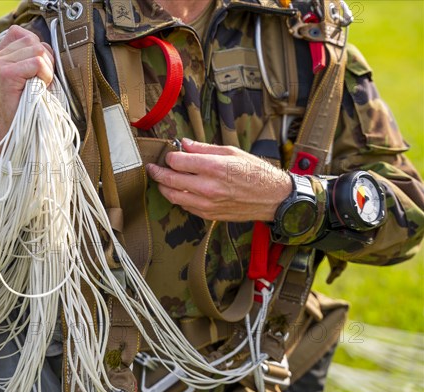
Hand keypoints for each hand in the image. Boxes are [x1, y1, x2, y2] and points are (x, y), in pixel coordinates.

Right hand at [0, 25, 54, 140]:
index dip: (40, 51)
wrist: (18, 131)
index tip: (37, 73)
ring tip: (38, 87)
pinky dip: (45, 76)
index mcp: (0, 55)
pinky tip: (37, 89)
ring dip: (46, 70)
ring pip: (39, 50)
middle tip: (40, 82)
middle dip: (46, 61)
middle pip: (35, 41)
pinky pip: (37, 63)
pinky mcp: (5, 73)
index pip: (26, 34)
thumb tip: (49, 43)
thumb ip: (35, 55)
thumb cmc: (30, 104)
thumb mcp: (31, 75)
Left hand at [145, 139, 291, 221]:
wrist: (271, 198)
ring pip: (173, 196)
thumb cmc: (254, 172)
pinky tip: (179, 191)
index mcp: (214, 167)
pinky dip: (178, 198)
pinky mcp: (209, 215)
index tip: (170, 154)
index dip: (170, 156)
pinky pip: (185, 207)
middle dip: (158, 172)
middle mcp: (208, 187)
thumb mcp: (231, 152)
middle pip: (170, 180)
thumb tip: (184, 144)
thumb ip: (204, 148)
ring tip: (161, 180)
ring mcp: (207, 203)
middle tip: (152, 168)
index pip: (177, 161)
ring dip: (164, 187)